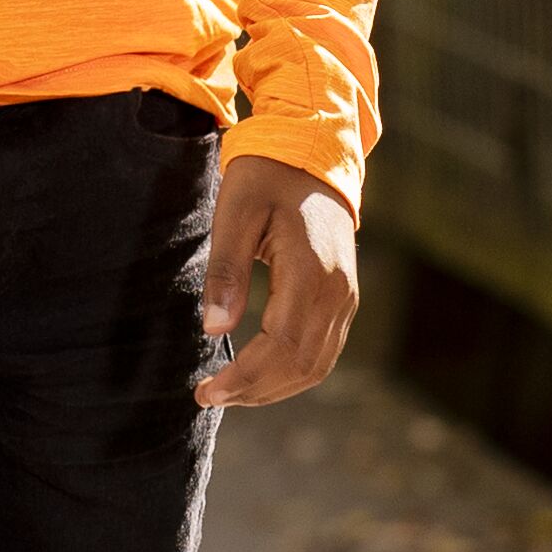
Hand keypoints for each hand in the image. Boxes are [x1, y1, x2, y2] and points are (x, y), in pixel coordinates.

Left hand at [197, 154, 360, 410]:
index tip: (205, 391)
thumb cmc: (266, 178)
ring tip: (229, 393)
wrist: (311, 154)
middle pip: (301, 365)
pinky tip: (259, 377)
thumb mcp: (235, 213)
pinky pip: (324, 352)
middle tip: (208, 397)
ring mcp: (346, 298)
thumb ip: (225, 271)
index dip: (244, 377)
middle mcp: (338, 292)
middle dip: (254, 391)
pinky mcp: (344, 300)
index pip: (280, 345)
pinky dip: (292, 373)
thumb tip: (213, 330)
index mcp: (312, 272)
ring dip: (273, 389)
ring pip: (317, 366)